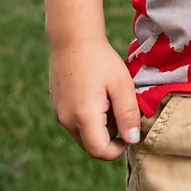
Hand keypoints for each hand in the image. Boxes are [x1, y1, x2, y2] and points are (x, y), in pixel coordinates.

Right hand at [49, 38, 141, 160]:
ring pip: (83, 136)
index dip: (118, 149)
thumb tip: (133, 140)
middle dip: (110, 139)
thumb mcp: (122, 86)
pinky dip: (88, 120)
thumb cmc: (100, 60)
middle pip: (91, 147)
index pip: (101, 152)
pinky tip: (97, 98)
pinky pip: (75, 124)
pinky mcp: (57, 107)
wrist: (72, 39)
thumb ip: (128, 115)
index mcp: (84, 117)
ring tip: (110, 102)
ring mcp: (59, 114)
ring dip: (99, 129)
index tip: (130, 132)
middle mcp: (67, 120)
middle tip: (122, 114)